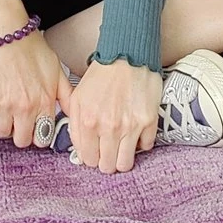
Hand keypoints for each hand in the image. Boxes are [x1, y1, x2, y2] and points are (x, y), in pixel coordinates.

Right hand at [0, 0, 65, 148]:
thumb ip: (66, 94)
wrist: (4, 30)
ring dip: (3, 123)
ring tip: (4, 110)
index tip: (34, 128)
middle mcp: (26, 108)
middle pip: (22, 140)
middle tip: (18, 121)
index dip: (39, 134)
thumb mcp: (55, 68)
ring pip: (2, 132)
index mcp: (45, 101)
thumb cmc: (30, 46)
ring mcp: (5, 105)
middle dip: (20, 133)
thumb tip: (72, 113)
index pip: (43, 137)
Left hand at [64, 57, 162, 172]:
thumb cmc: (102, 75)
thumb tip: (79, 149)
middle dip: (107, 162)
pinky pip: (145, 147)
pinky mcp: (148, 121)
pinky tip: (136, 132)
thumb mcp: (78, 97)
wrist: (127, 55)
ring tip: (122, 146)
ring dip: (122, 158)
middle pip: (108, 166)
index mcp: (88, 122)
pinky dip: (141, 143)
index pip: (88, 159)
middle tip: (108, 151)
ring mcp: (130, 126)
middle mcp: (109, 128)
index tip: (95, 152)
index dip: (91, 158)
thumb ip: (74, 125)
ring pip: (126, 164)